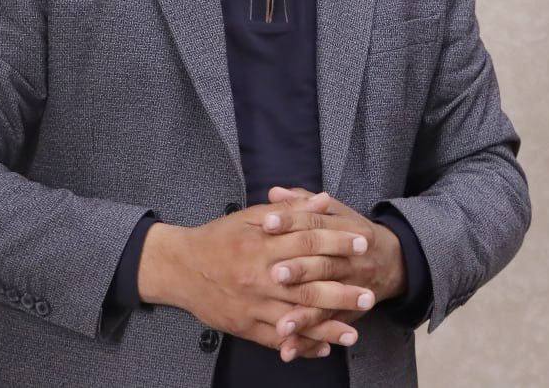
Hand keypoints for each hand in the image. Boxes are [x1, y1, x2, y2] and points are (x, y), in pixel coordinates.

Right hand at [136, 194, 375, 357]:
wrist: (179, 267)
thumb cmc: (218, 238)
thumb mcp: (250, 217)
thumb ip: (288, 211)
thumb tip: (323, 199)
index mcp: (262, 245)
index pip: (306, 242)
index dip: (336, 242)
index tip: (362, 244)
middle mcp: (259, 277)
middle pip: (306, 286)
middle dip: (340, 292)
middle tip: (369, 295)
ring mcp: (252, 305)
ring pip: (295, 318)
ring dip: (326, 327)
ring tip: (353, 333)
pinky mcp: (244, 326)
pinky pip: (276, 339)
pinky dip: (300, 345)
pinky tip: (323, 348)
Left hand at [262, 186, 407, 362]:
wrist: (393, 261)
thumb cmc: (352, 233)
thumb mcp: (335, 212)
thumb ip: (304, 203)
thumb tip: (275, 192)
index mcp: (344, 229)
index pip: (316, 223)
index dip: (291, 222)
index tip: (267, 223)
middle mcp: (350, 259)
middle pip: (324, 263)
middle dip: (300, 270)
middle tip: (275, 274)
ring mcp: (352, 288)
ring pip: (327, 300)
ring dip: (303, 315)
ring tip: (281, 324)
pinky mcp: (349, 312)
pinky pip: (329, 328)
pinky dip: (309, 341)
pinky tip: (288, 350)